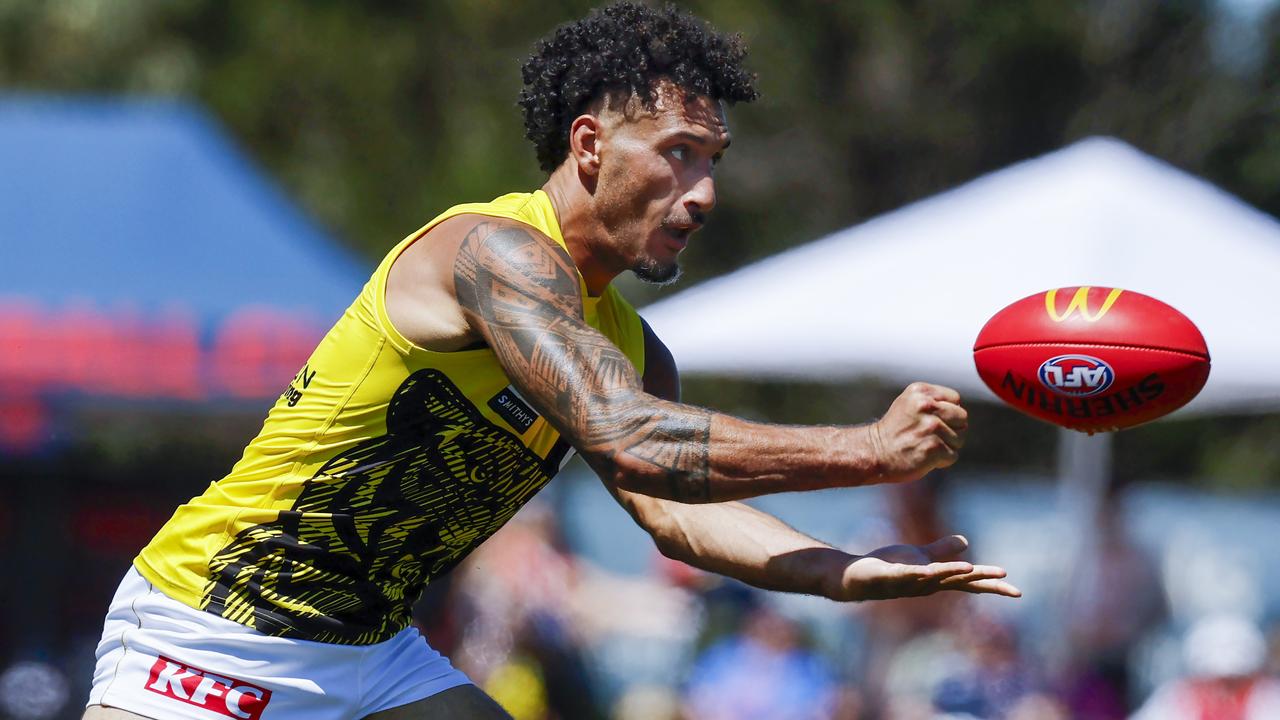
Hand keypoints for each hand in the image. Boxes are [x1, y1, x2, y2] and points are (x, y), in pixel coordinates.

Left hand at [832, 535, 1020, 600]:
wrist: (855, 577)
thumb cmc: (889, 567)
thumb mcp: (920, 556)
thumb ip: (942, 551)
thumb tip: (966, 542)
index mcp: (935, 578)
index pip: (968, 582)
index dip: (992, 585)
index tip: (1016, 590)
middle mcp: (925, 584)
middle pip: (958, 582)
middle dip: (982, 581)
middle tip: (1008, 583)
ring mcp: (907, 582)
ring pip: (934, 578)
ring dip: (952, 574)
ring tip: (972, 569)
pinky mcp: (888, 576)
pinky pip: (905, 575)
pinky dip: (916, 573)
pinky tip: (926, 570)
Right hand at [869, 382, 967, 483]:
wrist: (874, 452)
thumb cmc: (895, 430)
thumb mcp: (910, 404)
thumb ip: (934, 401)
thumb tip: (961, 410)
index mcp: (921, 391)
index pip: (956, 399)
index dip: (948, 413)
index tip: (931, 421)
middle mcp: (926, 405)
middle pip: (962, 417)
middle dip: (953, 429)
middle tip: (932, 436)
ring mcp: (931, 426)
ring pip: (960, 438)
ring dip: (946, 446)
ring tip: (925, 446)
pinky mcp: (933, 447)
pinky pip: (953, 455)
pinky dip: (942, 461)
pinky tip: (925, 457)